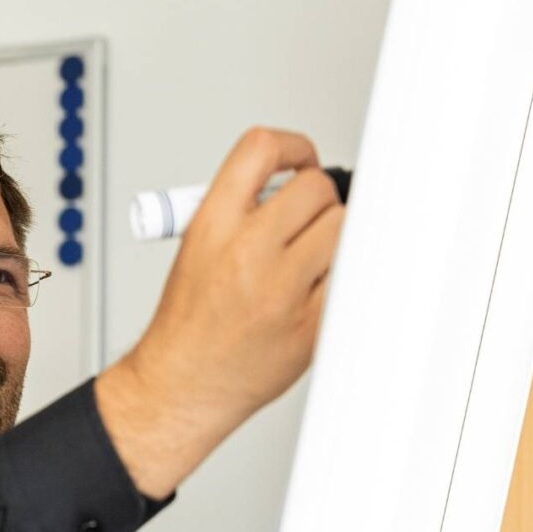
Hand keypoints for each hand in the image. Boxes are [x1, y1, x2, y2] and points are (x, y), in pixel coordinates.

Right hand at [96, 127, 345, 497]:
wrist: (183, 384)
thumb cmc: (188, 321)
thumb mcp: (194, 247)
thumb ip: (239, 209)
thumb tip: (295, 182)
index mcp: (211, 226)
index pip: (261, 150)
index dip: (292, 147)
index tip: (300, 161)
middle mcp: (247, 253)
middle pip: (316, 189)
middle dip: (315, 200)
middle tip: (303, 220)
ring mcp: (284, 290)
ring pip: (343, 229)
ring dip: (332, 237)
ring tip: (307, 258)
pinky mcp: (313, 323)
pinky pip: (350, 276)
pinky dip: (338, 276)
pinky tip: (314, 289)